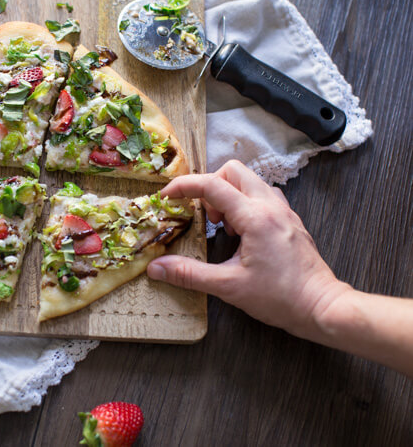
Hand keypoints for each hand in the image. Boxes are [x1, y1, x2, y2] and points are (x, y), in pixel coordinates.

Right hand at [147, 160, 348, 339]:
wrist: (322, 308)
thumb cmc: (281, 298)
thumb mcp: (228, 287)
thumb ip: (189, 274)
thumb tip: (157, 267)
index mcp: (255, 217)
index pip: (212, 185)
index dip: (184, 186)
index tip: (167, 196)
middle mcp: (271, 206)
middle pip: (233, 171)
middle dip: (209, 185)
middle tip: (202, 214)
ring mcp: (283, 211)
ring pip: (249, 181)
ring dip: (228, 194)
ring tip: (221, 226)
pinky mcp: (288, 220)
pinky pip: (262, 196)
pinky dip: (243, 204)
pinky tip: (239, 232)